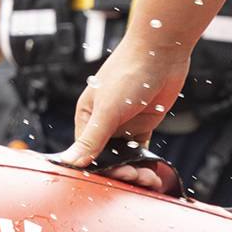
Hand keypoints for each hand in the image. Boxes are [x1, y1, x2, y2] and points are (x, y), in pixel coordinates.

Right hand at [62, 38, 186, 186]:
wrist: (161, 52)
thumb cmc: (129, 72)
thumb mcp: (107, 109)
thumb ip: (91, 138)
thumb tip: (71, 162)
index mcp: (86, 117)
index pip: (85, 152)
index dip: (97, 169)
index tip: (111, 180)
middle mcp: (102, 123)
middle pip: (107, 157)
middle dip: (120, 171)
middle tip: (135, 177)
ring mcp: (124, 124)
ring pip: (125, 156)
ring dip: (135, 170)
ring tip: (149, 178)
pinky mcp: (142, 124)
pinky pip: (141, 150)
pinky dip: (146, 163)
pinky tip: (153, 173)